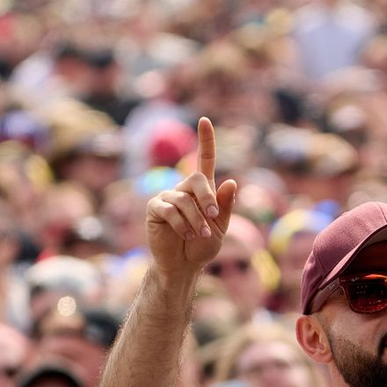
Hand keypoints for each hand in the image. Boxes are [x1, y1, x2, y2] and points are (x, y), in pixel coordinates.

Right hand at [145, 117, 237, 281]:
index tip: (204, 120)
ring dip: (195, 219)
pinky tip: (186, 235)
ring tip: (199, 235)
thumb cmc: (202, 246)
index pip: (205, 159)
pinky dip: (181, 223)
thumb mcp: (219, 227)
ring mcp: (167, 197)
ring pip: (184, 199)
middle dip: (208, 199)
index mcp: (202, 191)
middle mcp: (184, 189)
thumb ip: (224, 206)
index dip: (206, 140)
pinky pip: (169, 209)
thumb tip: (231, 182)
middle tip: (212, 218)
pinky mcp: (155, 208)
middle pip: (197, 179)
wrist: (184, 266)